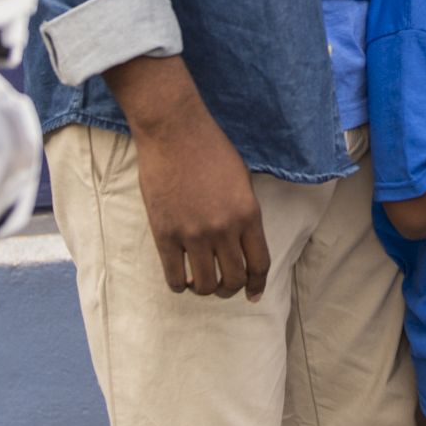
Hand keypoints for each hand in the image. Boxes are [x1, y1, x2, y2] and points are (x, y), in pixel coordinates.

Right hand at [106, 57, 270, 299]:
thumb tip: (244, 245)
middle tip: (223, 285)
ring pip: (204, 285)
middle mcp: (224, 229)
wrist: (174, 132)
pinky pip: (174, 277)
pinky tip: (181, 278)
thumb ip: (245, 214)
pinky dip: (179, 285)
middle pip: (233, 280)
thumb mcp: (242, 179)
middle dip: (231, 289)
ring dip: (205, 289)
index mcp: (248, 213)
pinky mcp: (165, 234)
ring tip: (201, 282)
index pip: (259, 264)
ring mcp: (193, 234)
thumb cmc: (211, 149)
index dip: (257, 284)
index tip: (253, 294)